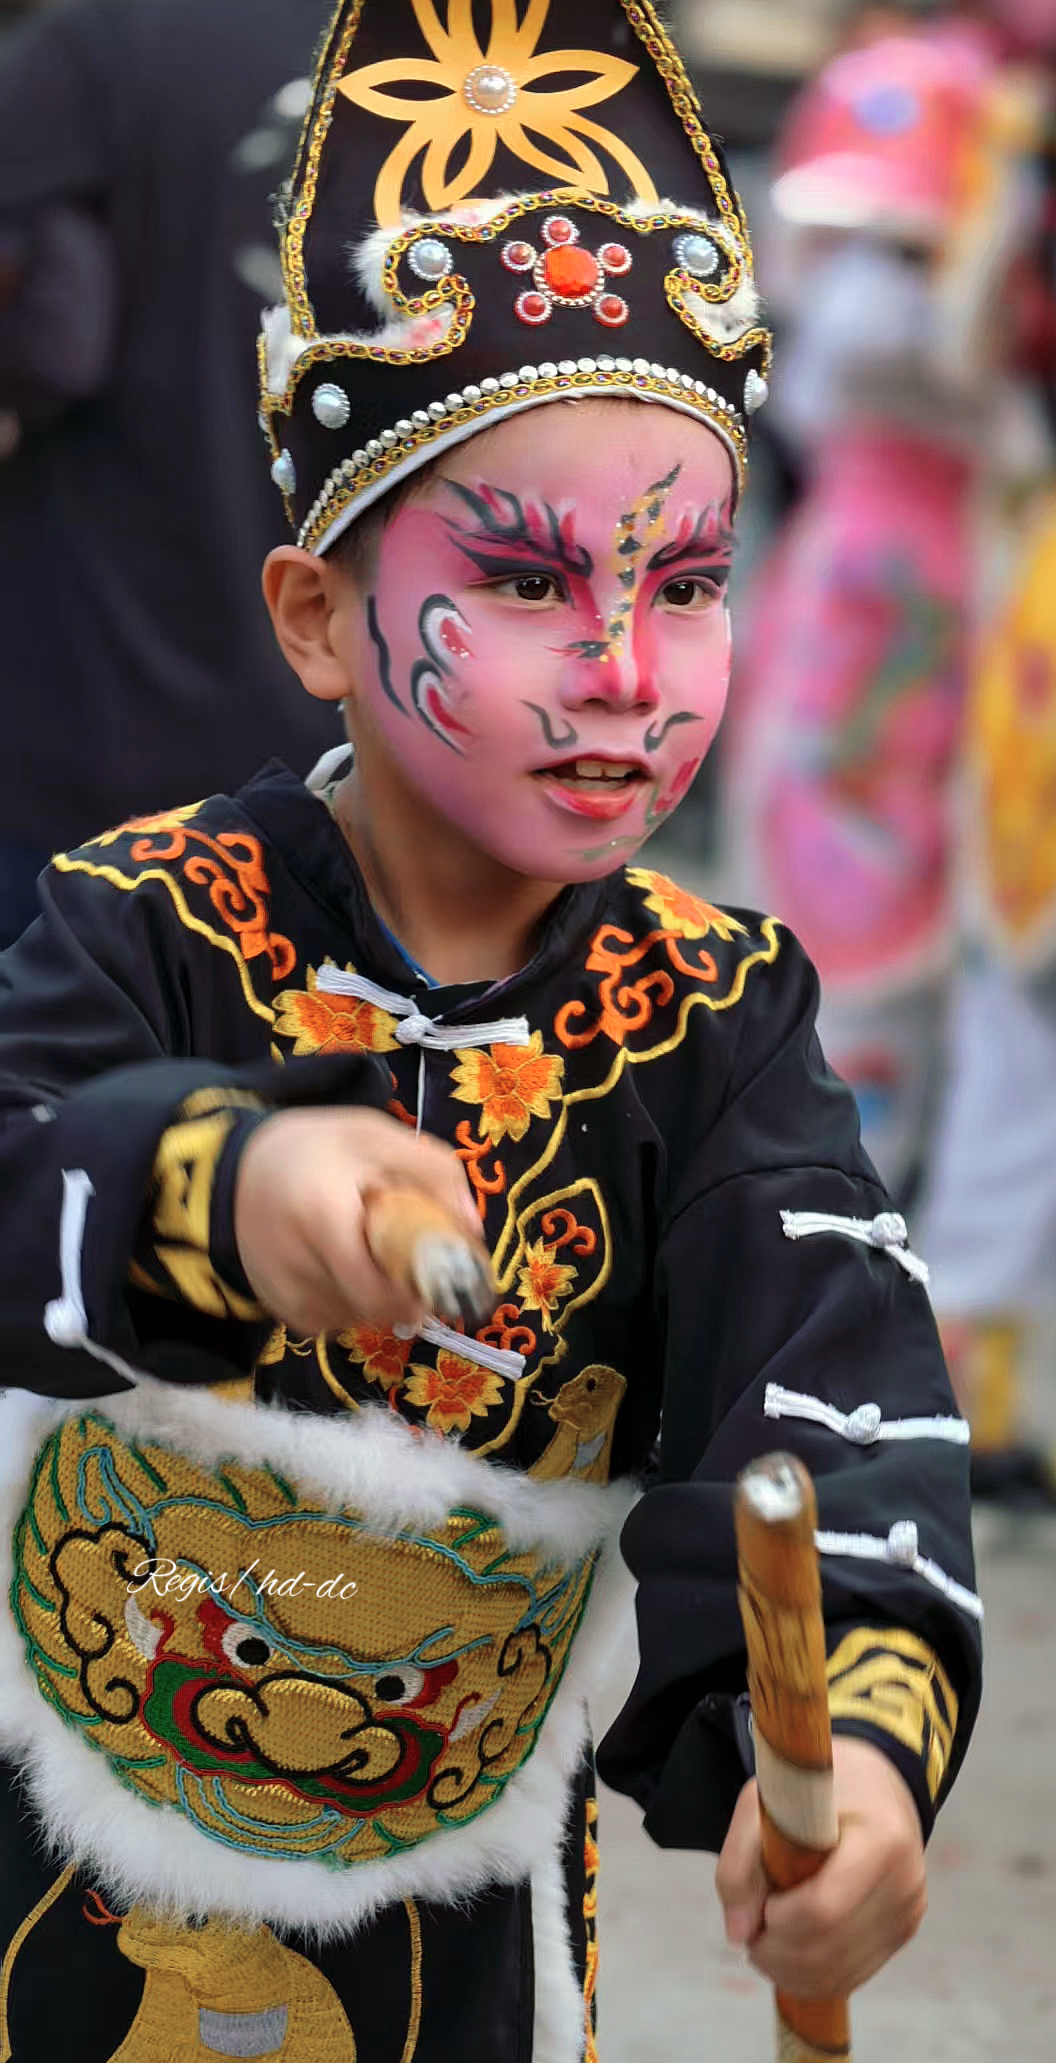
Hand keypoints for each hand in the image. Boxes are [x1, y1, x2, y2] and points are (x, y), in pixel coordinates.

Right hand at [234, 1107, 480, 1335]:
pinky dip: (354, 1298)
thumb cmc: (311, 1150)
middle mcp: (298, 1272)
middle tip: (404, 1249)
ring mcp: (287, 1300)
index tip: (437, 1264)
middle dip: (404, 1285)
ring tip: (364, 1246)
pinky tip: (343, 1263)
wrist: (230, 1173)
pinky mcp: (283, 1314)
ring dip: (380, 1292)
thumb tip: (473, 1230)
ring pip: (363, 1317)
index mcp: (322, 1219)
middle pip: (379, 1307)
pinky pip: (340, 1319)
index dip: (420, 1288)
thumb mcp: (373, 1135)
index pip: (383, 1291)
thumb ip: (432, 1171)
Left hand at [715, 1737, 926, 1997]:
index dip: (778, 1918)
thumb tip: (739, 1933)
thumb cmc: (815, 1789)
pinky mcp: (903, 1931)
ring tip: (765, 1939)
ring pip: (838, 1974)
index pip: (823, 1909)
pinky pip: (851, 1975)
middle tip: (750, 1928)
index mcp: (879, 1840)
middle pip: (828, 1950)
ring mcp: (907, 1912)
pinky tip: (791, 1947)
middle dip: (776, 1951)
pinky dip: (811, 1974)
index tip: (759, 1900)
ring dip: (788, 1970)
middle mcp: (904, 1883)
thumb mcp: (766, 1801)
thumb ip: (740, 1863)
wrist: (873, 1782)